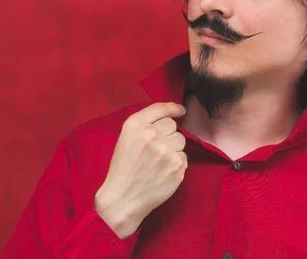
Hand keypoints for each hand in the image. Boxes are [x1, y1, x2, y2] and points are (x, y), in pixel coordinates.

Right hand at [94, 102, 187, 237]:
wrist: (123, 198)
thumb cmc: (123, 169)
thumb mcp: (126, 138)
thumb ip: (145, 125)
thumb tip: (173, 116)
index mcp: (135, 125)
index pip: (161, 108)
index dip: (173, 108)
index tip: (181, 111)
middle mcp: (152, 135)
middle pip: (172, 125)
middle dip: (167, 134)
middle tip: (156, 149)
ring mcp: (166, 150)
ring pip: (180, 140)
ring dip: (173, 148)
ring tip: (158, 161)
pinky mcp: (177, 166)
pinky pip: (183, 157)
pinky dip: (176, 163)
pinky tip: (163, 171)